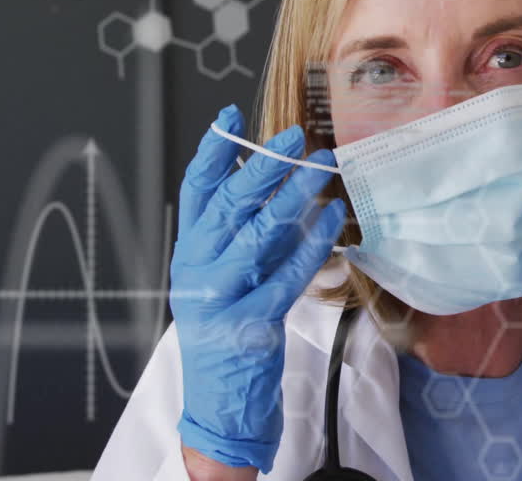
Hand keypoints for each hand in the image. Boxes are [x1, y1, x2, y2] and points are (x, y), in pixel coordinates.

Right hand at [170, 105, 345, 472]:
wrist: (219, 405)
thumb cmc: (226, 334)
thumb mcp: (218, 278)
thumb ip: (237, 235)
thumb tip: (273, 180)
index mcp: (188, 252)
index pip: (194, 190)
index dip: (212, 151)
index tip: (230, 116)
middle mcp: (197, 269)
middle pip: (229, 204)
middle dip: (264, 165)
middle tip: (295, 137)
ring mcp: (221, 296)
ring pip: (259, 234)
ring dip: (293, 196)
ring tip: (320, 167)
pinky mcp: (251, 322)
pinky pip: (287, 273)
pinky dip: (312, 243)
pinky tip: (332, 219)